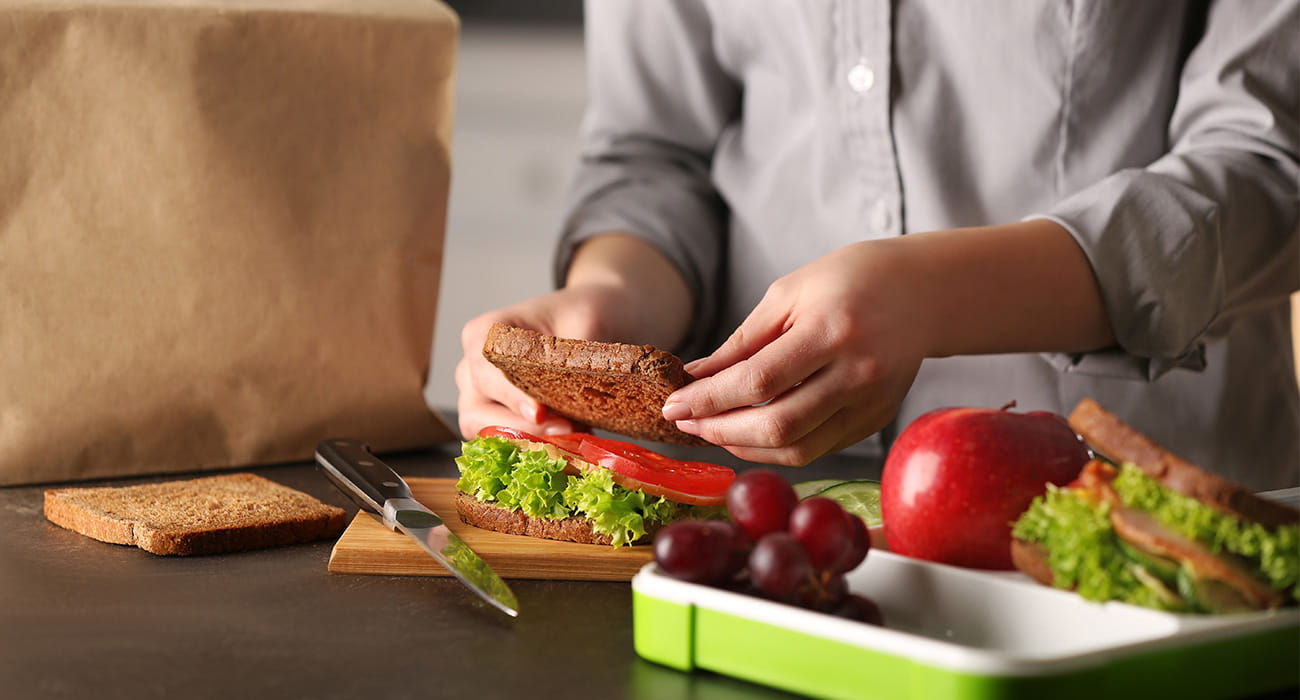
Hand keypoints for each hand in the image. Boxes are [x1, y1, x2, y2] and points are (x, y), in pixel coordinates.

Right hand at [455, 287, 617, 438]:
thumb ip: (577, 352)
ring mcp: (481, 396)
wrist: (594, 319)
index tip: (541, 413)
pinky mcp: (499, 418)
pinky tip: (570, 441)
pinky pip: (505, 442)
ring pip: (486, 433)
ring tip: (572, 436)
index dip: (510, 396)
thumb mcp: (589, 319)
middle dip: (521, 428)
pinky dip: (534, 447)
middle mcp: (473, 366)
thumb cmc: (584, 312)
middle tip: (567, 430)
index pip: (484, 371)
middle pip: (477, 411)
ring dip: (527, 441)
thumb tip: (584, 382)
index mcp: (485, 333)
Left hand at [661, 239, 928, 464]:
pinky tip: (749, 433)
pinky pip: (819, 448)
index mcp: (832, 330)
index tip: (673, 406)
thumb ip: (742, 341)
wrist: (922, 290)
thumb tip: (695, 378)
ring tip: (712, 429)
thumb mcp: (788, 294)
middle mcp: (857, 372)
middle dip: (721, 430)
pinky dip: (777, 447)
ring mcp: (871, 402)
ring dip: (745, 447)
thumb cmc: (849, 280)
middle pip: (778, 424)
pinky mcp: (876, 420)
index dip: (709, 400)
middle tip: (686, 423)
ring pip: (799, 447)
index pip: (759, 381)